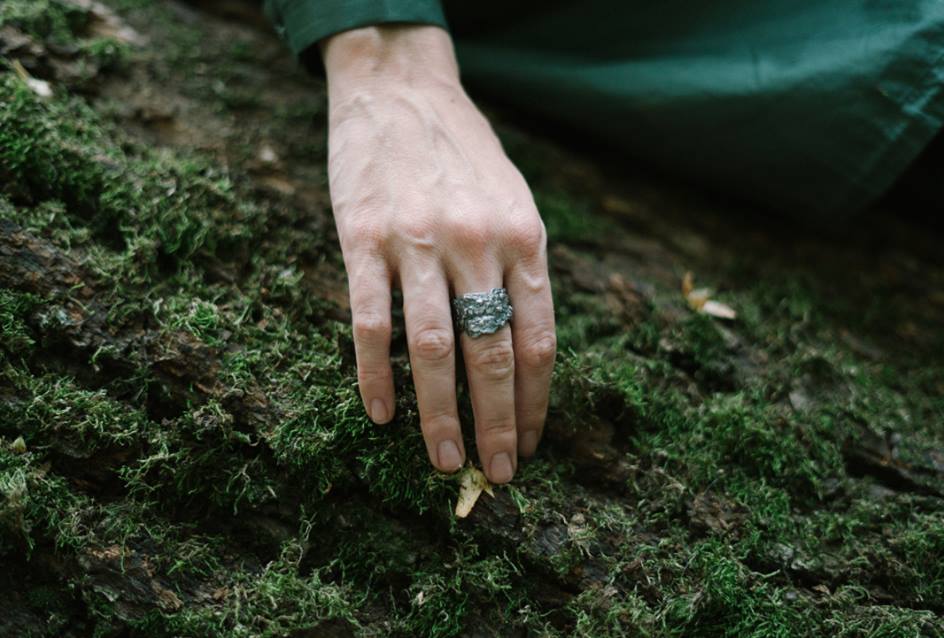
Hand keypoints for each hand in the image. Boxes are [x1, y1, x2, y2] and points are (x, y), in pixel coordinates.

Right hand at [322, 25, 555, 483]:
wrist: (399, 88)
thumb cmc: (462, 153)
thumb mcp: (515, 200)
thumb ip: (523, 266)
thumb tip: (525, 348)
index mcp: (523, 237)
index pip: (537, 338)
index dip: (536, 401)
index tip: (532, 443)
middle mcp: (476, 243)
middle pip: (492, 353)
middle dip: (498, 423)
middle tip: (498, 475)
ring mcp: (417, 242)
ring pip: (433, 348)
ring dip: (441, 415)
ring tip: (446, 462)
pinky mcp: (362, 239)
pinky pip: (369, 322)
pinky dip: (375, 375)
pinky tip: (382, 415)